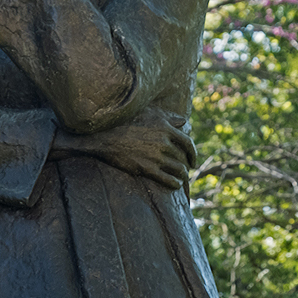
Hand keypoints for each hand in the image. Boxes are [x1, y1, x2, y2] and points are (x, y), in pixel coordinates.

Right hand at [51, 107, 196, 190]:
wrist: (104, 136)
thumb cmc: (126, 122)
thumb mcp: (148, 114)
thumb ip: (168, 118)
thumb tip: (184, 121)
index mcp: (165, 127)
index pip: (187, 142)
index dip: (193, 153)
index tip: (192, 159)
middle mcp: (163, 141)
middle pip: (183, 157)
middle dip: (187, 165)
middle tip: (187, 169)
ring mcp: (155, 156)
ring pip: (178, 169)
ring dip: (183, 175)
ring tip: (182, 178)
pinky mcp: (147, 168)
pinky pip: (167, 179)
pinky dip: (174, 183)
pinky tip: (175, 184)